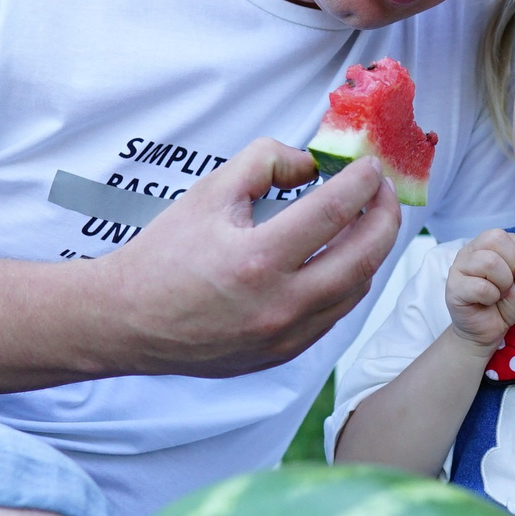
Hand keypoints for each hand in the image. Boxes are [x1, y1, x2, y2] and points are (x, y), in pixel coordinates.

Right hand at [89, 137, 400, 377]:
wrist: (128, 321)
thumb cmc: (164, 256)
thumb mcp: (209, 193)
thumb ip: (264, 162)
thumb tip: (311, 164)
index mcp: (258, 260)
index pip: (334, 212)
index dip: (362, 183)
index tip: (371, 167)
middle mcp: (279, 305)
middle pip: (364, 257)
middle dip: (385, 217)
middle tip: (383, 191)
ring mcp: (285, 336)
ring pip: (356, 289)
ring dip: (371, 251)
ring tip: (366, 220)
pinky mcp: (284, 353)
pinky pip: (334, 314)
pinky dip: (347, 281)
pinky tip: (341, 257)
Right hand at [443, 230, 514, 352]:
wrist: (485, 333)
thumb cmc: (502, 305)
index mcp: (489, 244)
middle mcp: (471, 250)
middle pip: (497, 239)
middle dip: (512, 267)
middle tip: (506, 285)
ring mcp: (459, 267)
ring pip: (489, 261)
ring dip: (502, 283)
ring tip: (497, 294)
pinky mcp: (453, 287)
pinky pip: (481, 286)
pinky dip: (491, 298)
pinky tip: (486, 302)